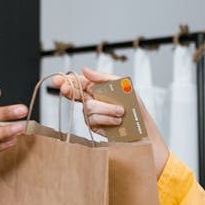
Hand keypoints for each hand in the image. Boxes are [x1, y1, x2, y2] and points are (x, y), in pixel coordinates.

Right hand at [52, 68, 169, 177]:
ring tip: (121, 113)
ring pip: (88, 109)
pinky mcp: (96, 129)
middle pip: (77, 95)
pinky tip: (117, 123)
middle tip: (68, 90)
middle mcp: (93, 102)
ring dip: (105, 109)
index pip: (79, 83)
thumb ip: (105, 78)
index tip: (58, 81)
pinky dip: (106, 120)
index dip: (67, 81)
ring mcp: (93, 116)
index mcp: (99, 90)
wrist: (145, 134)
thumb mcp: (126, 88)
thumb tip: (85, 70)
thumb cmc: (137, 110)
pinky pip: (93, 122)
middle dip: (74, 92)